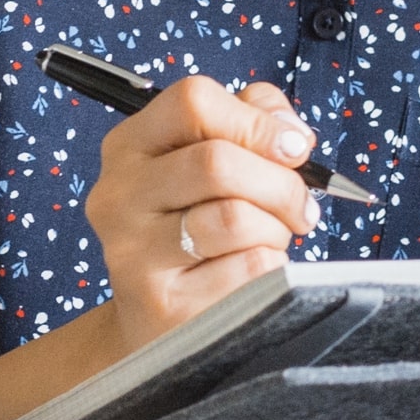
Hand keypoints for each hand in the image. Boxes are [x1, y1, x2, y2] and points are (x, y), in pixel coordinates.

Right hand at [81, 76, 320, 362]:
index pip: (193, 100)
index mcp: (129, 146)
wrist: (161, 318)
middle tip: (301, 206)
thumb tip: (289, 132)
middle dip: (280, 182)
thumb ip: (252, 121)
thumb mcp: (214, 160)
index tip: (294, 147)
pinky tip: (252, 274)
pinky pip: (247, 267)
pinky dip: (270, 266)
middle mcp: (118, 195)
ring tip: (270, 238)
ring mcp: (131, 253)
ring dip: (275, 228)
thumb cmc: (199, 225)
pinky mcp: (161, 303)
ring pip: (235, 217)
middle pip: (217, 161)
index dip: (257, 120)